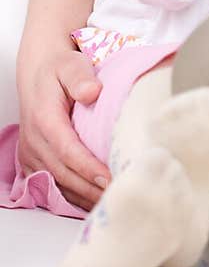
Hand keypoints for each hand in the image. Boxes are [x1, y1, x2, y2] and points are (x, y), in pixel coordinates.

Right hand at [16, 45, 108, 210]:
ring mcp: (31, 153)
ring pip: (57, 183)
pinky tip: (92, 199)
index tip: (110, 177)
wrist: (39, 72)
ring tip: (111, 201)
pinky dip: (71, 195)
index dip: (88, 168)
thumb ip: (81, 78)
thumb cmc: (59, 69)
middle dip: (91, 188)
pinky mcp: (32, 160)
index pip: (67, 151)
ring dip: (83, 196)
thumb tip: (92, 91)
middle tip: (119, 194)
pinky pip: (50, 184)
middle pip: (63, 173)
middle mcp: (34, 140)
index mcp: (44, 119)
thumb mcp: (71, 65)